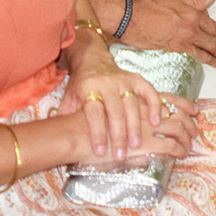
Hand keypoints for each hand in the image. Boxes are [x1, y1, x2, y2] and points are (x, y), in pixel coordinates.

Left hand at [57, 58, 198, 164]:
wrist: (92, 59)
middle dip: (118, 135)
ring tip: (138, 145)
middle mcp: (107, 84)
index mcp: (88, 89)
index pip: (94, 113)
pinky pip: (149, 91)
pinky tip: (158, 121)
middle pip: (115, 111)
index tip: (100, 151)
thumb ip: (66, 117)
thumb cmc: (80, 86)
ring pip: (132, 104)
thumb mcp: (69, 99)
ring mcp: (124, 80)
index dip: (97, 132)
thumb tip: (58, 139)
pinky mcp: (136, 78)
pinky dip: (155, 105)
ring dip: (136, 126)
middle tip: (121, 155)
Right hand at [118, 0, 215, 66]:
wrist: (129, 17)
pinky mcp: (173, 50)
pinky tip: (206, 66)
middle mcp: (191, 28)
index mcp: (192, 13)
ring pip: (206, 51)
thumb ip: (195, 1)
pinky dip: (203, 62)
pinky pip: (193, 57)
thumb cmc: (148, 5)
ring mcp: (183, 40)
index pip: (212, 26)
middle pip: (212, 40)